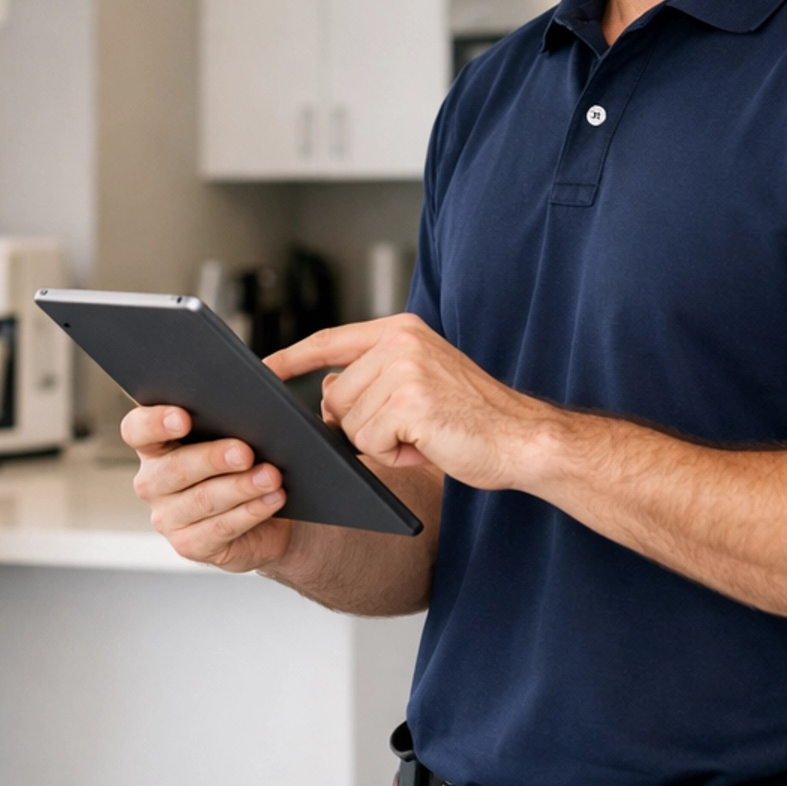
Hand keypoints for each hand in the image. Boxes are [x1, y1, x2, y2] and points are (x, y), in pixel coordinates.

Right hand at [121, 404, 293, 572]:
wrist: (269, 517)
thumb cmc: (247, 463)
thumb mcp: (241, 428)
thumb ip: (244, 400)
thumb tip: (269, 376)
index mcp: (156, 443)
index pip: (137, 429)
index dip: (155, 422)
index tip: (183, 418)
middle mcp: (153, 481)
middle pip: (173, 469)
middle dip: (212, 458)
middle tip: (245, 451)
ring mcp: (168, 516)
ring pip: (202, 500)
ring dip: (240, 487)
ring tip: (271, 476)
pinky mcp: (189, 545)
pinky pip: (219, 529)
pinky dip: (250, 512)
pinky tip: (272, 499)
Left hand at [268, 313, 542, 489]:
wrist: (523, 439)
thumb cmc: (473, 420)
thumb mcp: (417, 387)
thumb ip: (372, 381)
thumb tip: (327, 393)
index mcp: (401, 330)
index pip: (330, 341)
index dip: (292, 357)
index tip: (263, 370)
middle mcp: (400, 341)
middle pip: (337, 396)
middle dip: (365, 425)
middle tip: (414, 429)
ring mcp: (404, 369)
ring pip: (350, 422)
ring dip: (382, 442)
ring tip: (425, 436)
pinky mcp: (409, 401)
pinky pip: (369, 440)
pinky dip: (394, 455)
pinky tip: (428, 445)